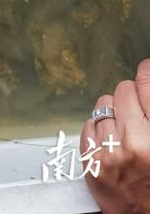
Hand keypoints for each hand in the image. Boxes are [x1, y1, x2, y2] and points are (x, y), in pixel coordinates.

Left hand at [81, 60, 149, 212]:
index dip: (146, 73)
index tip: (145, 71)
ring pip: (103, 104)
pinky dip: (99, 129)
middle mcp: (134, 141)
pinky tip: (112, 142)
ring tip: (126, 130)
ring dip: (114, 112)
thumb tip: (146, 80)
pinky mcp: (90, 160)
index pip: (146, 82)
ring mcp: (109, 150)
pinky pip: (88, 123)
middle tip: (139, 113)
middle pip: (123, 89)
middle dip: (131, 97)